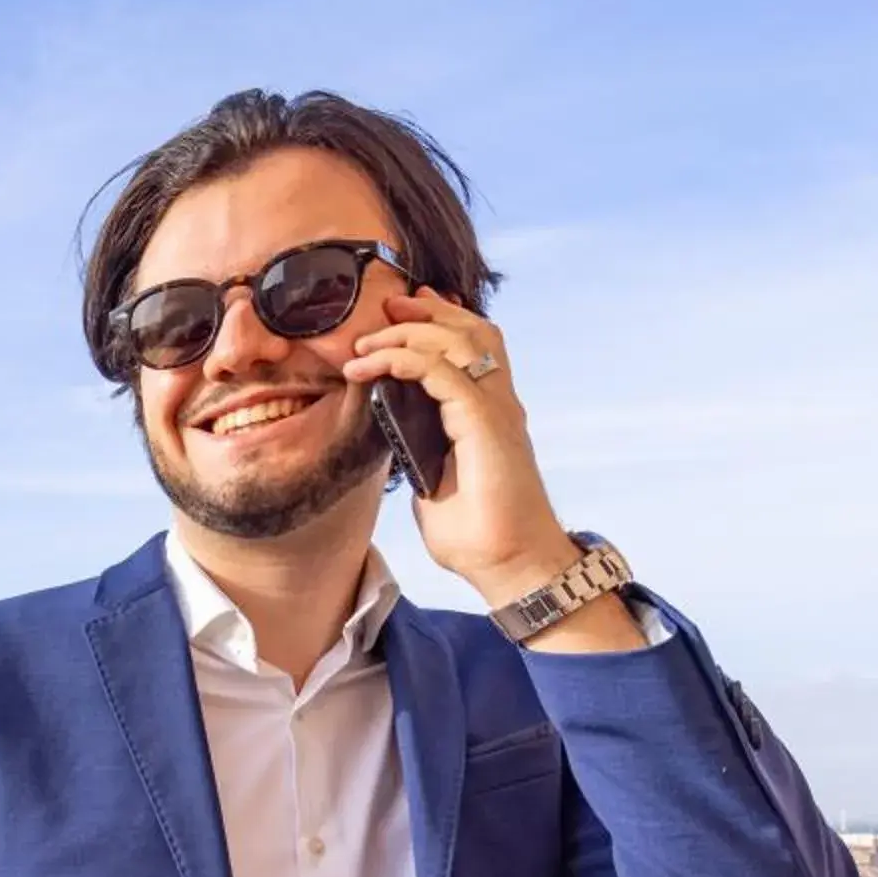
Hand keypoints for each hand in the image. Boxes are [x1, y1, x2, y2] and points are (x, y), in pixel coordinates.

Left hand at [342, 288, 577, 612]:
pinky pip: (445, 375)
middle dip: (424, 312)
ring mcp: (496, 412)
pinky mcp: (487, 426)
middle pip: (470, 331)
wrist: (511, 566)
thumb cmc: (480, 536)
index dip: (439, 320)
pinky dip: (407, 362)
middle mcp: (498, 404)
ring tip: (366, 343)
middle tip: (381, 310)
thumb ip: (421, 456)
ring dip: (409, 332)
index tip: (398, 313)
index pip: (472, 346)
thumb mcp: (434, 486)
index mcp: (488, 413)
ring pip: (460, 343)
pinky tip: (374, 367)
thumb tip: (398, 446)